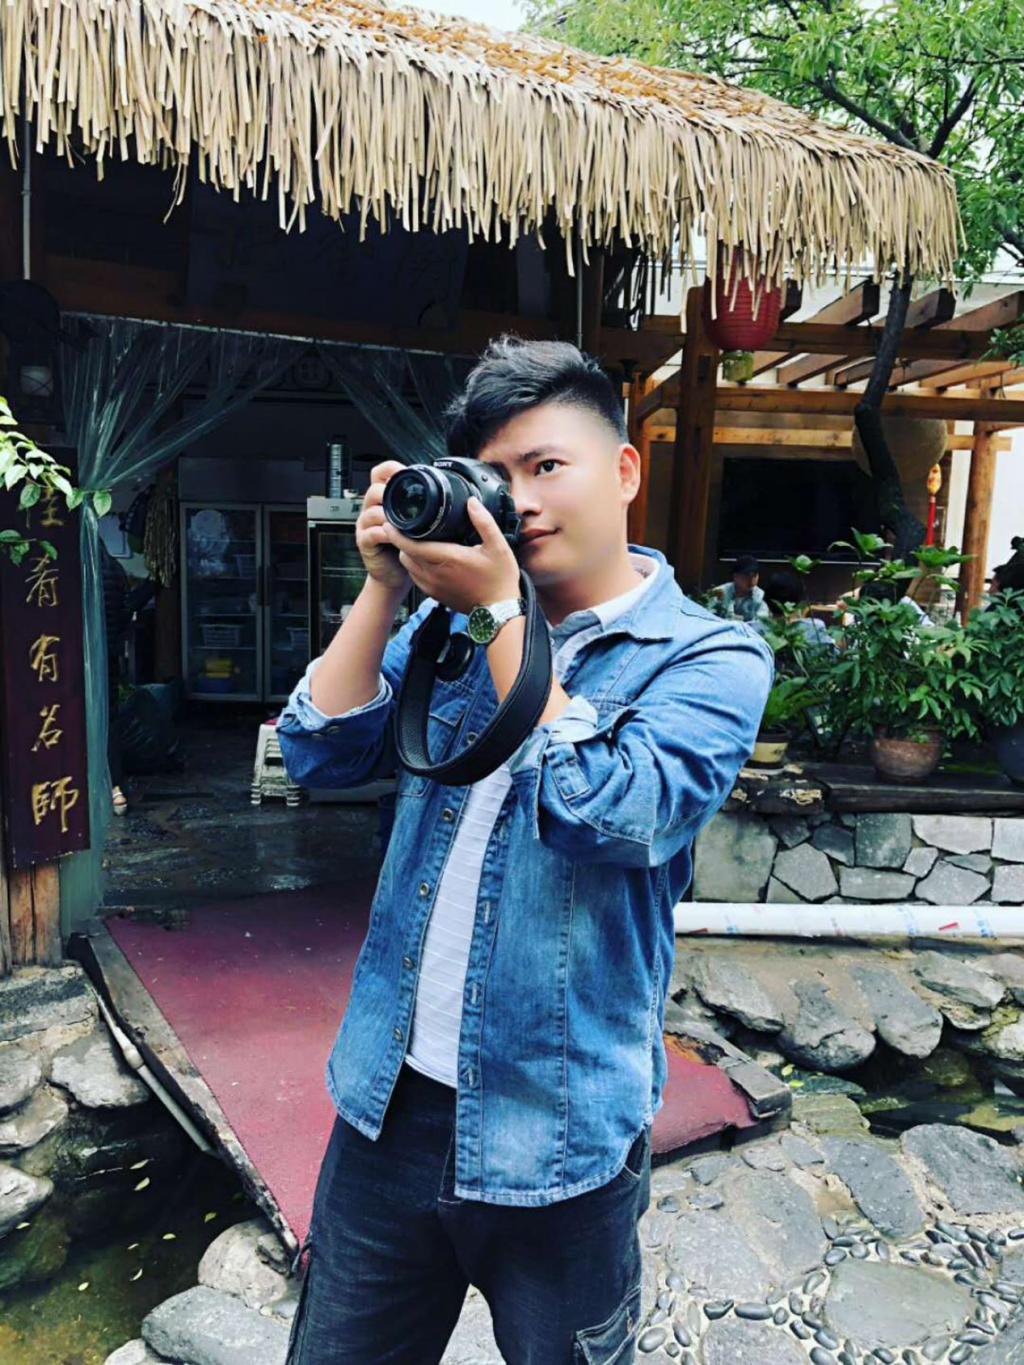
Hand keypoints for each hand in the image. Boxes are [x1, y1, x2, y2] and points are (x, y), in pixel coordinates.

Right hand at [356, 461, 411, 592]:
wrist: (396, 573)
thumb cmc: (408, 546)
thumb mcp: (416, 522)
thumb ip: (422, 506)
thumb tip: (447, 490)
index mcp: (384, 498)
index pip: (380, 473)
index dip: (391, 469)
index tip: (406, 473)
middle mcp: (371, 508)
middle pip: (374, 489)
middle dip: (390, 494)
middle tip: (407, 504)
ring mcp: (366, 525)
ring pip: (372, 511)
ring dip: (389, 516)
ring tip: (404, 524)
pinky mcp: (364, 542)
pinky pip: (371, 533)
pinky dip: (385, 534)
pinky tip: (397, 538)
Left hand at [382, 497, 520, 614]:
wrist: (498, 611)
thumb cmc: (499, 579)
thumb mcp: (498, 547)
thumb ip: (484, 522)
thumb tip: (471, 502)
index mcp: (447, 558)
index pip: (410, 545)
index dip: (397, 533)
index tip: (391, 522)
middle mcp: (435, 573)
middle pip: (404, 553)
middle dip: (401, 540)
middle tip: (405, 527)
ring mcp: (433, 586)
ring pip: (408, 566)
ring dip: (408, 553)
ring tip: (415, 541)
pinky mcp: (434, 594)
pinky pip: (415, 577)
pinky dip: (414, 566)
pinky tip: (425, 559)